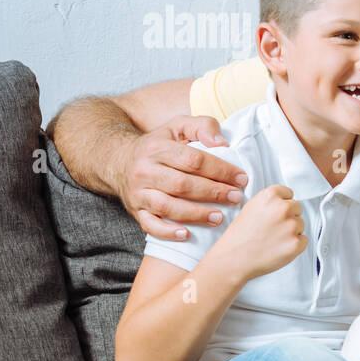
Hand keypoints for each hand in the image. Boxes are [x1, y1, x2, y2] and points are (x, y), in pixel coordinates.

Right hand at [117, 116, 248, 239]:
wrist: (119, 161)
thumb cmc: (159, 144)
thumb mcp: (178, 126)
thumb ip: (203, 126)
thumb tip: (222, 143)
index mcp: (157, 148)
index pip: (193, 160)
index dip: (220, 169)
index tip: (241, 178)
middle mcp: (145, 171)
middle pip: (182, 184)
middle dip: (213, 192)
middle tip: (235, 197)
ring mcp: (139, 193)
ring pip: (167, 206)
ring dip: (196, 214)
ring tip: (219, 217)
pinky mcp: (136, 210)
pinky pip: (150, 225)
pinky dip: (167, 232)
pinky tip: (186, 234)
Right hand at [213, 184, 306, 280]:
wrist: (234, 259)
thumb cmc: (239, 237)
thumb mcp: (250, 208)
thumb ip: (270, 202)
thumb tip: (283, 201)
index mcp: (270, 196)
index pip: (288, 193)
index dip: (282, 203)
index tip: (277, 211)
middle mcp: (283, 208)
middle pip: (297, 208)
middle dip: (289, 217)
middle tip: (274, 228)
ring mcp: (291, 226)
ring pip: (301, 224)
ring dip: (292, 231)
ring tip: (273, 239)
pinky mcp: (297, 243)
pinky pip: (304, 240)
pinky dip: (295, 245)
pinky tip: (279, 247)